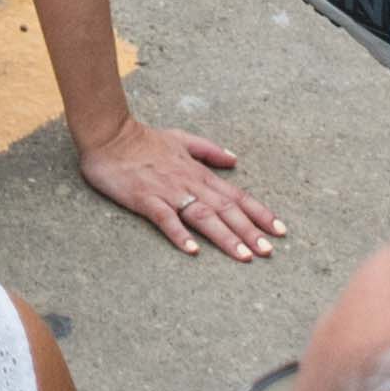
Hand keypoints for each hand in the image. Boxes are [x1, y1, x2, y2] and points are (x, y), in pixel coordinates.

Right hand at [74, 120, 284, 258]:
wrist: (109, 134)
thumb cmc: (144, 139)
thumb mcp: (181, 139)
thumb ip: (208, 150)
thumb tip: (234, 160)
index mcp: (199, 173)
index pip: (236, 195)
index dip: (259, 213)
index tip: (280, 230)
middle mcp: (189, 183)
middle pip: (225, 209)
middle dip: (250, 231)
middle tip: (269, 252)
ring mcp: (168, 191)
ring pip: (202, 216)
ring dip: (225, 236)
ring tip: (243, 256)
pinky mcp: (145, 199)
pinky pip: (165, 219)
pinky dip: (179, 234)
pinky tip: (192, 250)